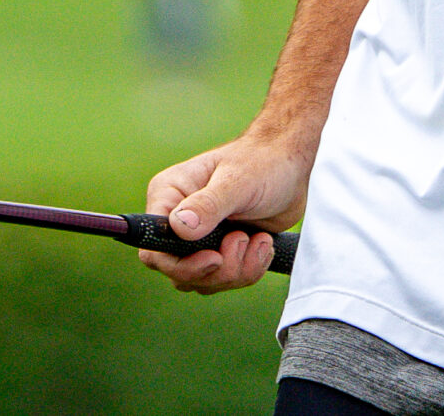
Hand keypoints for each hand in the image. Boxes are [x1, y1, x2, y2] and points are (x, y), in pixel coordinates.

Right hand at [136, 130, 311, 293]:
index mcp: (169, 195)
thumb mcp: (236, 181)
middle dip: (217, 269)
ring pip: (204, 281)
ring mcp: (199, 239)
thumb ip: (208, 205)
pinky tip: (263, 243)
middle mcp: (178, 220)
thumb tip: (179, 228)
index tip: (214, 258)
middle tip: (243, 240)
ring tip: (258, 239)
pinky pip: (225, 280)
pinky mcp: (221, 250)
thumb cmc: (261, 162)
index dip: (181, 264)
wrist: (290, 167)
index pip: (154, 246)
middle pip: (179, 271)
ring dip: (237, 270)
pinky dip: (248, 270)